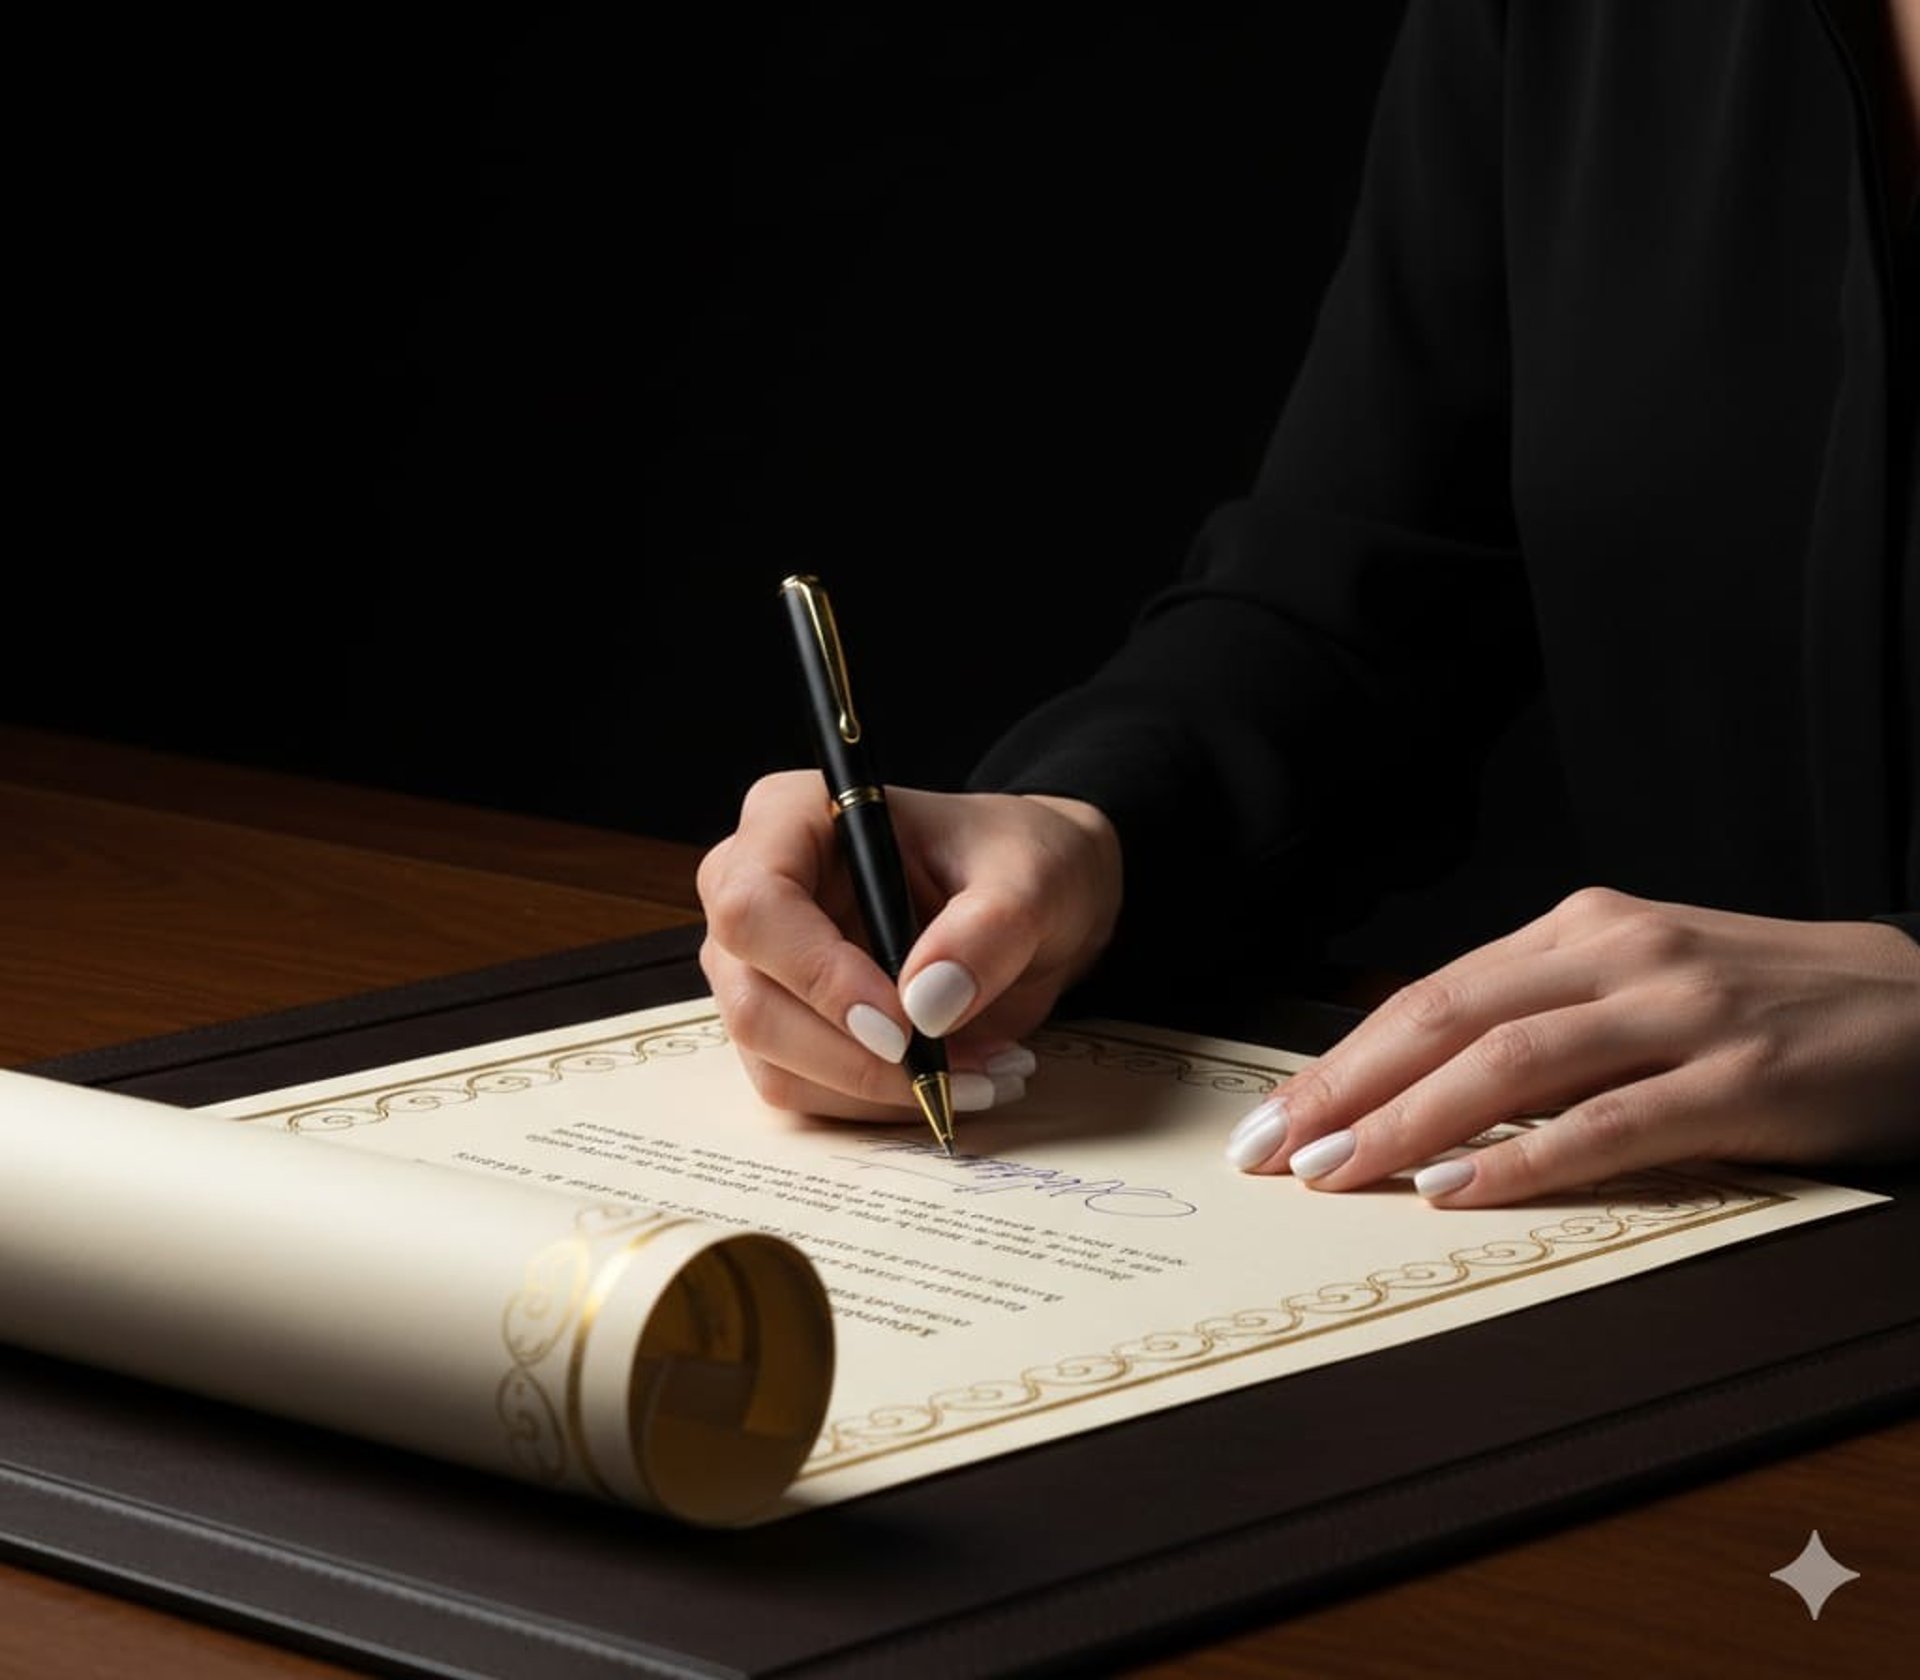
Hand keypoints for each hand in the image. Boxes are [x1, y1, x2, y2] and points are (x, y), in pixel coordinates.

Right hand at [698, 771, 1121, 1118]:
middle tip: (954, 1073)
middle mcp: (750, 889)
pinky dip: (877, 1104)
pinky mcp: (782, 1024)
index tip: (901, 1028)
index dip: (817, 975)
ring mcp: (757, 964)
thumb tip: (926, 1006)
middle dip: (854, 1055)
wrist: (1032, 902)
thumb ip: (988, 930)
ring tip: (980, 1076)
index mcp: (790, 818)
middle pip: (752, 998)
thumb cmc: (1019, 863)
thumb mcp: (1032, 879)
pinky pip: (801, 1089)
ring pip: (772, 1058)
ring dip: (875, 1090)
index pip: (755, 905)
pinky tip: (955, 1081)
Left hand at [1225, 887, 1919, 1203]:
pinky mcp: (1742, 1076)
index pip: (1432, 994)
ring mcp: (1682, 1010)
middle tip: (1272, 1151)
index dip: (1341, 1058)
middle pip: (1448, 1018)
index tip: (1274, 1114)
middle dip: (1346, 1089)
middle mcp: (1619, 953)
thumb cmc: (1768, 1001)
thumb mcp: (1642, 982)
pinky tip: (1456, 1191)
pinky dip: (1523, 1159)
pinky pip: (1610, 1121)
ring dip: (1408, 1122)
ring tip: (1336, 1173)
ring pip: (1512, 1063)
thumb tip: (1416, 1085)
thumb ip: (1543, 1017)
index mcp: (1583, 928)